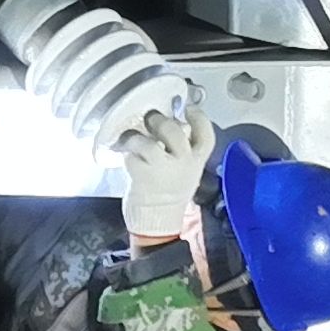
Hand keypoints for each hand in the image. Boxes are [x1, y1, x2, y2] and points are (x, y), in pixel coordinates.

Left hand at [115, 106, 214, 242]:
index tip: (188, 108)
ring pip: (148, 142)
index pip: (205, 134)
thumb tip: (169, 126)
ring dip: (135, 137)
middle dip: (158, 120)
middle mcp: (183, 163)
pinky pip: (131, 155)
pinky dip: (125, 153)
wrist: (158, 222)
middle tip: (149, 118)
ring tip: (130, 138)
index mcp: (196, 161)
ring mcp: (162, 169)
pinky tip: (124, 155)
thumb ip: (180, 150)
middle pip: (173, 129)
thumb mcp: (185, 171)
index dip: (198, 117)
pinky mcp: (141, 175)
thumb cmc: (169, 194)